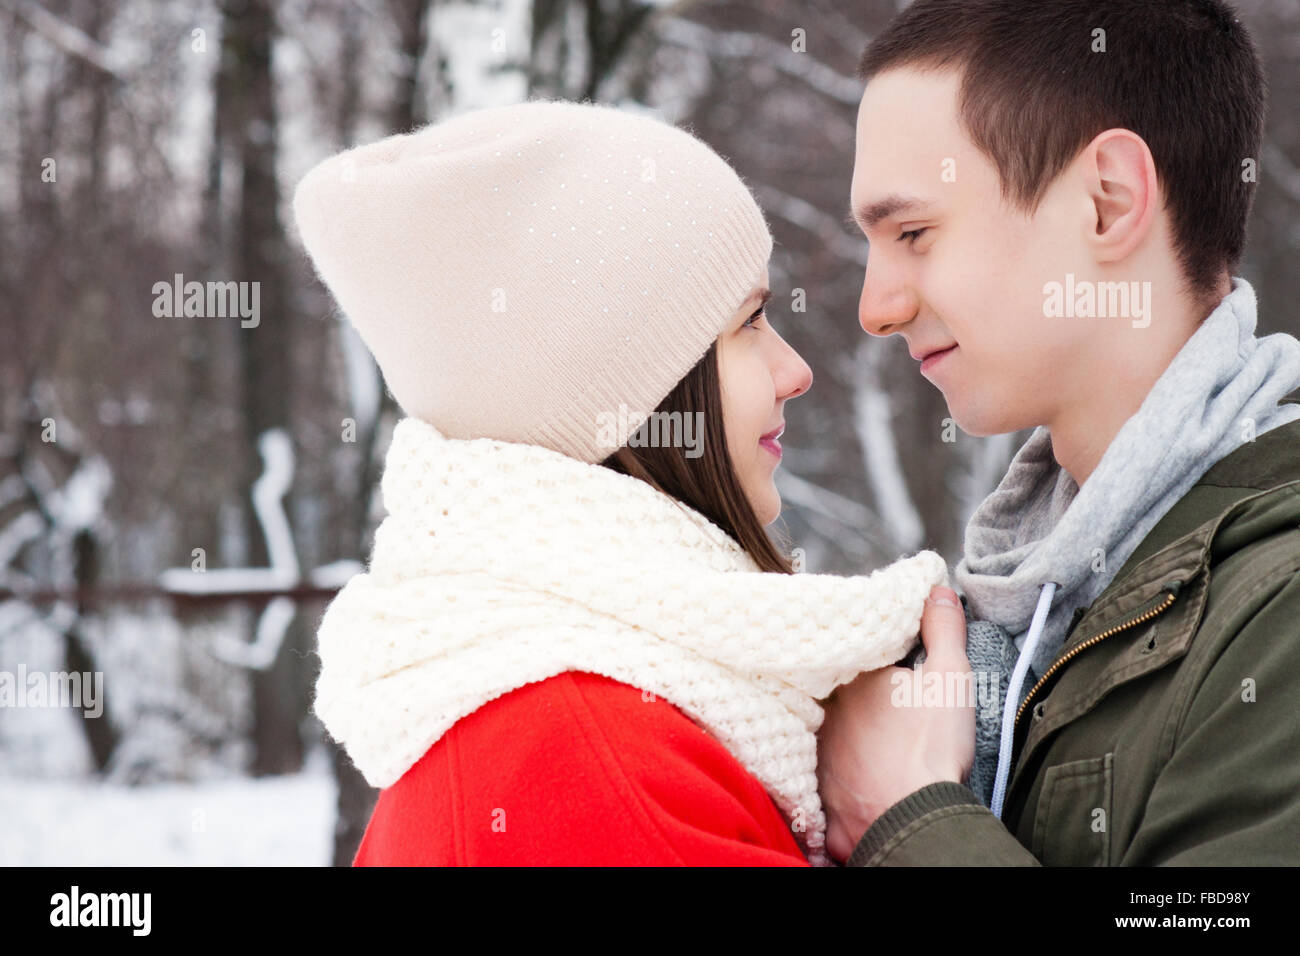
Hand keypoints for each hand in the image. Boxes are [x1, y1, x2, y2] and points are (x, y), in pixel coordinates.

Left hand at [816, 585, 974, 861]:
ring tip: (877, 746)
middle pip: (838, 697)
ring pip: (829, 738)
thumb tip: (935, 590)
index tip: (894, 672)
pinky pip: (827, 782)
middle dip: (858, 700)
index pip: (854, 657)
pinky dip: (842, 781)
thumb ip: (942, 628)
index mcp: (850, 680)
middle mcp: (824, 714)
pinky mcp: (821, 796)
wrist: (913, 817)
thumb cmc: (931, 747)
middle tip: (889, 713)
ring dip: (846, 738)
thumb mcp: (949, 677)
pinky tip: (861, 782)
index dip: (876, 661)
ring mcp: (818, 757)